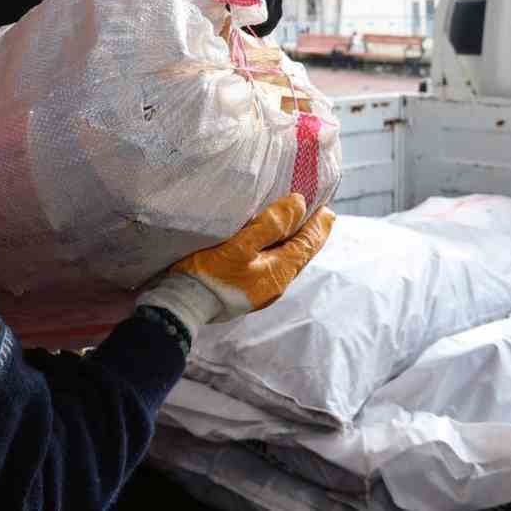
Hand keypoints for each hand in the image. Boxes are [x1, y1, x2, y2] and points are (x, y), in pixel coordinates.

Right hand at [136, 195, 334, 345]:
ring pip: (287, 262)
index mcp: (279, 272)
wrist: (182, 306)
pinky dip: (279, 252)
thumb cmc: (210, 273)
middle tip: (319, 215)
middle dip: (310, 234)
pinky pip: (272, 267)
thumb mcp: (240, 244)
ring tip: (297, 227)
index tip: (328, 209)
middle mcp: (276, 285)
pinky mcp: (247, 292)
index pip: (307, 244)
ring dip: (294, 243)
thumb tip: (299, 204)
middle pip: (300, 254)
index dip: (318, 226)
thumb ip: (271, 224)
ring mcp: (261, 291)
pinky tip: (270, 247)